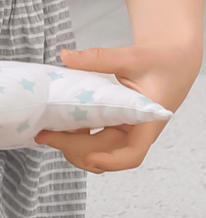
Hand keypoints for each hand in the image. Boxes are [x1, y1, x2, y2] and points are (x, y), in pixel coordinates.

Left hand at [35, 42, 199, 172]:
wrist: (173, 62)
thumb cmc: (161, 61)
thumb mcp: (133, 57)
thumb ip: (100, 58)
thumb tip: (66, 56)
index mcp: (147, 121)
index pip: (133, 154)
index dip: (111, 161)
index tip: (88, 159)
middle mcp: (136, 130)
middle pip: (106, 151)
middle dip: (74, 148)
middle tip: (43, 135)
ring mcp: (125, 129)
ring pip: (98, 147)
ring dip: (73, 144)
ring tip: (46, 131)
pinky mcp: (115, 123)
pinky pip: (95, 135)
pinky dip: (77, 133)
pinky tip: (58, 123)